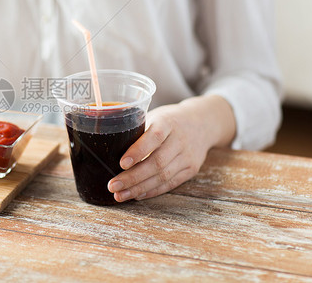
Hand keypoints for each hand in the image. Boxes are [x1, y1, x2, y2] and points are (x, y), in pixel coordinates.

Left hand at [107, 95, 235, 201]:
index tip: (121, 163)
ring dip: (139, 188)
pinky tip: (137, 195)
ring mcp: (188, 156)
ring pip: (163, 176)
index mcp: (168, 122)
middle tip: (112, 186)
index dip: (137, 151)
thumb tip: (107, 145)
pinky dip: (152, 191)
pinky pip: (170, 184)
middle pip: (157, 162)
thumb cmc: (170, 120)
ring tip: (120, 195)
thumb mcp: (156, 116)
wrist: (204, 123)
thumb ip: (138, 129)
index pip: (153, 138)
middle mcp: (180, 140)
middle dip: (133, 177)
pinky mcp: (191, 169)